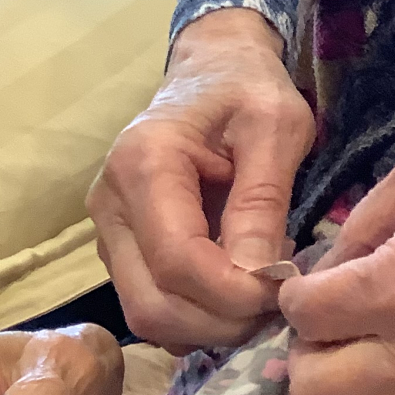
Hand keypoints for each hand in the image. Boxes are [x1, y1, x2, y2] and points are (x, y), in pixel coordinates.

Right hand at [88, 7, 315, 349]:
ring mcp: (109, 231)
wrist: (214, 68)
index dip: (231, 293)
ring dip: (210, 326)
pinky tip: (239, 292)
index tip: (285, 291)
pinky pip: (152, 304)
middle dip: (221, 320)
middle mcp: (110, 204)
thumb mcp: (277, 126)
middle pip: (152, 302)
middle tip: (279, 304)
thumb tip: (258, 276)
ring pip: (147, 314)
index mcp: (143, 163)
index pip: (177, 260)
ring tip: (264, 297)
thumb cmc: (249, 89)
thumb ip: (263, 199)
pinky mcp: (122, 248)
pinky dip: (196, 317)